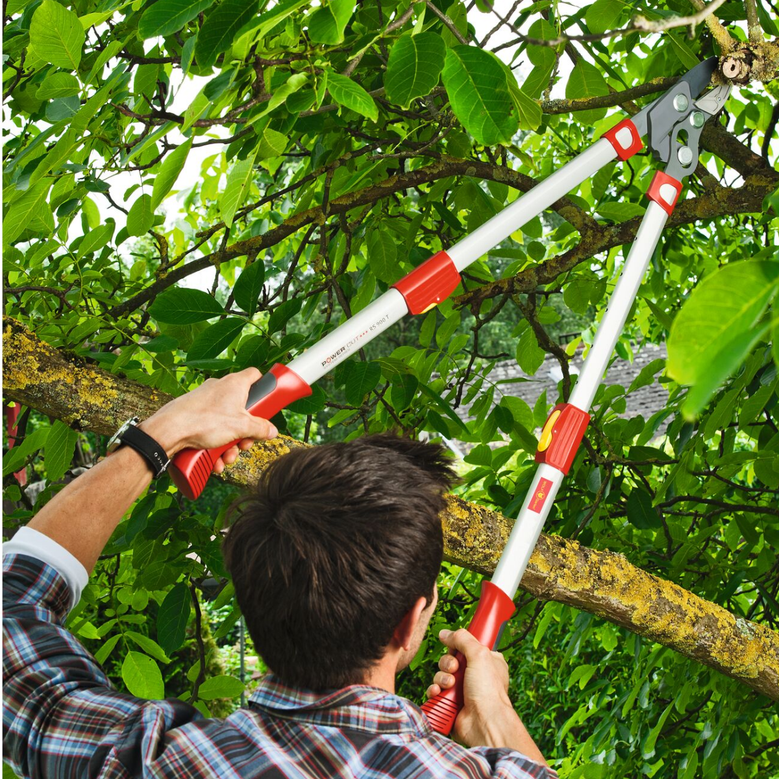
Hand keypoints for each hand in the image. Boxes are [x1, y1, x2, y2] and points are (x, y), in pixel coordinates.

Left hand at [140, 368, 277, 472]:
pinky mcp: (194, 414)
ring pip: (227, 423)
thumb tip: (272, 431)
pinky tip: (215, 460)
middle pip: (243, 408)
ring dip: (231, 444)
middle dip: (246, 431)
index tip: (268, 399)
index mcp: (235, 384)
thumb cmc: (205, 421)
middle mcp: (220, 389)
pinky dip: (216, 445)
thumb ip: (260, 428)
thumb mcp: (241, 427)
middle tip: (245, 443)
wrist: (169, 430)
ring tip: (227, 457)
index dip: (264, 385)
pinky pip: (212, 429)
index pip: (255, 375)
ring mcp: (206, 401)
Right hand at [426, 629, 547, 764]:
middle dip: (448, 663)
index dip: (458, 646)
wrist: (484, 722)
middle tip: (455, 669)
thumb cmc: (488, 691)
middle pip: (450, 659)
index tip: (456, 648)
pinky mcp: (451, 703)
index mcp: (487, 662)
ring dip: (441, 678)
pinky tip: (439, 693)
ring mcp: (462, 690)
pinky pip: (435, 691)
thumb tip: (445, 633)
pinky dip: (434, 691)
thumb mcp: (479, 654)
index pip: (466, 646)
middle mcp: (474, 675)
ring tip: (449, 686)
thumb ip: (462, 639)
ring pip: (441, 675)